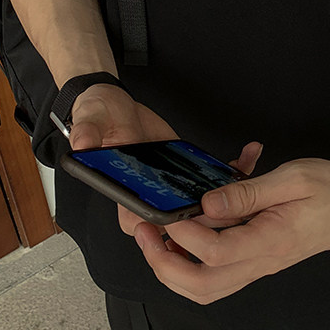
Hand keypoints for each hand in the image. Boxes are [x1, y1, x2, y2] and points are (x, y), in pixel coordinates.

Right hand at [68, 84, 262, 236]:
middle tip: (229, 195)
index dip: (166, 223)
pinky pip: (209, 182)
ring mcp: (168, 189)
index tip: (189, 212)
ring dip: (226, 194)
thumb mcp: (90, 119)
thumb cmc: (99, 117)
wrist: (115, 106)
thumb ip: (87, 131)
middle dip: (207, 211)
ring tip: (242, 169)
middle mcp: (147, 196)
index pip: (142, 222)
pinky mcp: (184, 175)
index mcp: (122, 192)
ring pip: (201, 206)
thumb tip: (83, 144)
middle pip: (179, 221)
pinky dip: (230, 171)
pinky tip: (246, 156)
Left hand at [132, 158, 329, 304]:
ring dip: (172, 269)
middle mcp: (261, 262)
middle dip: (164, 263)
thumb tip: (206, 205)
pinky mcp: (257, 262)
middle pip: (202, 285)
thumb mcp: (291, 178)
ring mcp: (258, 266)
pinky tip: (181, 237)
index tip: (166, 210)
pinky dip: (190, 265)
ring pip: (206, 288)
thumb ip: (248, 192)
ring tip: (153, 237)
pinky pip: (217, 278)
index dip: (184, 234)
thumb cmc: (329, 188)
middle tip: (143, 232)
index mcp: (271, 240)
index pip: (216, 252)